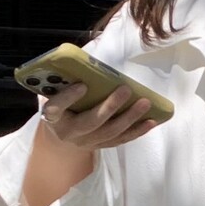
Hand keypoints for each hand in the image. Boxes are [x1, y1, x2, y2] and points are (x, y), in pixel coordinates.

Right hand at [38, 81, 158, 150]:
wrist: (60, 131)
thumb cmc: (59, 102)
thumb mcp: (54, 90)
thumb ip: (63, 79)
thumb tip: (84, 60)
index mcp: (53, 116)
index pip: (56, 108)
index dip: (68, 98)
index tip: (82, 85)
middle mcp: (70, 133)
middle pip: (92, 122)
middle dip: (110, 106)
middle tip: (126, 90)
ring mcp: (86, 142)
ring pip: (110, 133)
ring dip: (130, 118)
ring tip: (146, 103)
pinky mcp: (100, 146)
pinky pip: (120, 140)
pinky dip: (137, 131)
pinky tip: (151, 121)